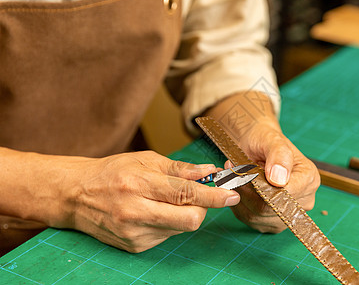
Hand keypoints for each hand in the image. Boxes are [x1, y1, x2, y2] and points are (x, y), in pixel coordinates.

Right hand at [65, 151, 239, 252]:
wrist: (77, 195)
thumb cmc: (112, 172)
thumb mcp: (145, 160)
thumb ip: (180, 169)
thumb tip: (209, 172)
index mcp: (139, 184)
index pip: (186, 193)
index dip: (214, 195)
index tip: (232, 195)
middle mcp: (136, 212)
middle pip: (190, 220)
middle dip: (203, 208)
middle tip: (200, 196)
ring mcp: (134, 233)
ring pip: (180, 229)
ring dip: (184, 214)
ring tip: (166, 200)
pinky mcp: (134, 247)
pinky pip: (166, 236)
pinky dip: (169, 223)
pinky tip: (154, 212)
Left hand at [226, 120, 319, 232]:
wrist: (256, 144)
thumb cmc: (265, 140)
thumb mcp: (272, 140)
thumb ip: (279, 156)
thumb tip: (279, 180)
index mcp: (309, 179)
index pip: (283, 195)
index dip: (260, 187)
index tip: (244, 172)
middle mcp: (303, 200)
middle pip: (268, 209)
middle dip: (246, 191)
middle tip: (233, 172)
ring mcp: (288, 214)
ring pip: (256, 217)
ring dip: (239, 197)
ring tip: (234, 177)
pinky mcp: (272, 221)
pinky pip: (250, 219)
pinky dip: (238, 205)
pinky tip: (237, 188)